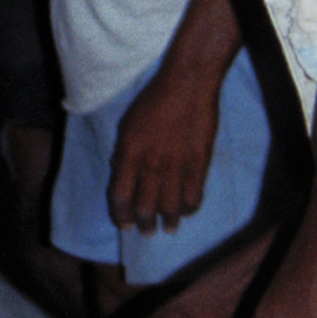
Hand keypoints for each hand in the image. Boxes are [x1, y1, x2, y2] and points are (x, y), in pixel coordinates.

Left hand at [109, 52, 224, 232]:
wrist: (186, 85)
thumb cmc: (153, 100)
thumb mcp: (126, 124)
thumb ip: (122, 151)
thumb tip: (118, 170)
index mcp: (128, 154)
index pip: (120, 196)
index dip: (121, 215)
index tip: (125, 225)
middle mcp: (150, 165)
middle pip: (145, 207)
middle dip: (145, 224)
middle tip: (147, 232)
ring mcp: (176, 166)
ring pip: (170, 207)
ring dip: (169, 222)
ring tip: (169, 229)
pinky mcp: (198, 164)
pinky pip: (193, 196)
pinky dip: (190, 208)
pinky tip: (187, 211)